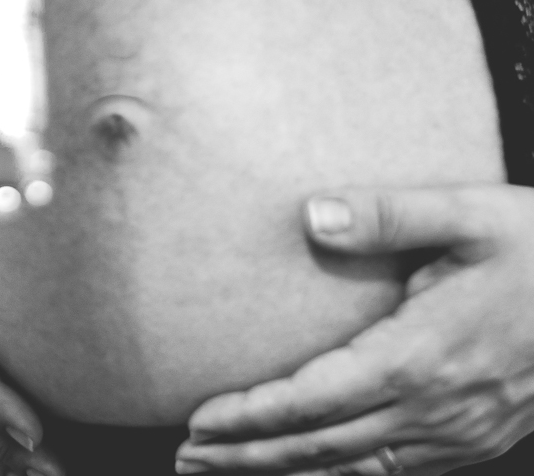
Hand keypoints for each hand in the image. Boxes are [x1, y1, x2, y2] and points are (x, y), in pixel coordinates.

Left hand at [174, 185, 533, 474]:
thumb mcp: (469, 212)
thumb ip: (386, 213)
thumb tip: (310, 215)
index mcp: (420, 355)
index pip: (313, 399)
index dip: (251, 416)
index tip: (198, 420)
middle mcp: (435, 408)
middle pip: (321, 446)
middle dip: (247, 457)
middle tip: (185, 458)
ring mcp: (459, 433)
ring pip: (355, 470)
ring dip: (284, 473)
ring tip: (223, 471)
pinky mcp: (477, 440)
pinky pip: (396, 474)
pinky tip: (309, 473)